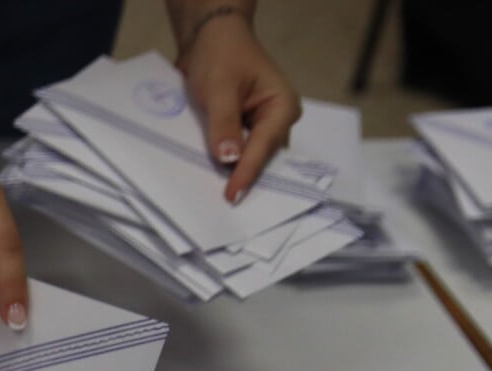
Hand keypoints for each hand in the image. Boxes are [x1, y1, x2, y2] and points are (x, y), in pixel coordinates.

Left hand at [176, 10, 301, 202]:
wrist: (209, 39)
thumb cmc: (220, 55)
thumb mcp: (219, 88)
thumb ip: (224, 123)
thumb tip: (229, 158)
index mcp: (282, 107)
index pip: (264, 147)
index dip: (247, 173)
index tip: (232, 196)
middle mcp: (277, 120)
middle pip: (262, 158)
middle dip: (245, 179)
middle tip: (228, 210)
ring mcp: (260, 127)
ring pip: (249, 158)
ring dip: (233, 175)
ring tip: (216, 204)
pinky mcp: (243, 130)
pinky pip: (236, 152)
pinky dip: (223, 164)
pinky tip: (209, 183)